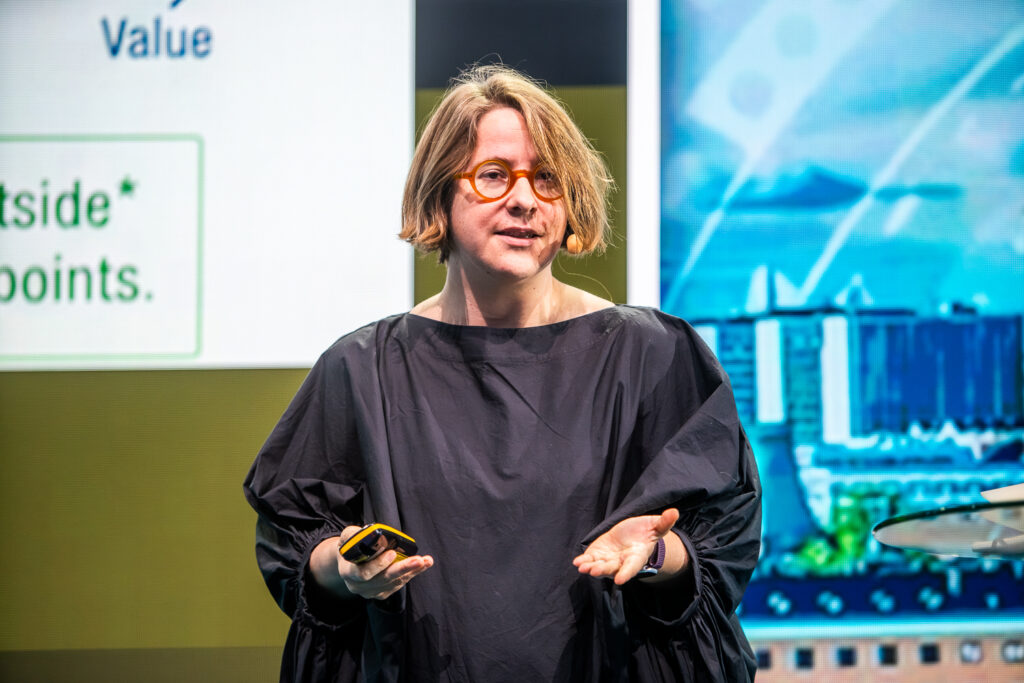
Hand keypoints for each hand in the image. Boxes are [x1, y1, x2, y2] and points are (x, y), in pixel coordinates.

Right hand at [310, 526, 433, 600]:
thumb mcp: (347, 537)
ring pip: (394, 582)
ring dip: (412, 571)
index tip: (392, 553)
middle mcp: (359, 586)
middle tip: (418, 560)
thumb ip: (353, 535)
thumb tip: (370, 534)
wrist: (349, 562)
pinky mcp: (382, 593)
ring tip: (426, 561)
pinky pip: (399, 584)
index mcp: (348, 573)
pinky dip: (412, 574)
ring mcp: (371, 592)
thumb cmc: (350, 547)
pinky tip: (423, 565)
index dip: (378, 565)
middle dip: (403, 569)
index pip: (363, 573)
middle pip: (384, 579)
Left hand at [573, 508, 681, 584]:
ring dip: (591, 567)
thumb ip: (664, 522)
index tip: (620, 579)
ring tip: (582, 568)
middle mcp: (622, 562)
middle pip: (612, 568)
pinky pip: (591, 559)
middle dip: (603, 570)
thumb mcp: (656, 526)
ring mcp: (609, 559)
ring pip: (600, 566)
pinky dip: (584, 561)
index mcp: (637, 556)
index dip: (626, 573)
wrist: (634, 535)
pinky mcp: (599, 554)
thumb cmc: (646, 532)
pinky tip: (577, 562)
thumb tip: (675, 512)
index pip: (632, 566)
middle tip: (594, 571)